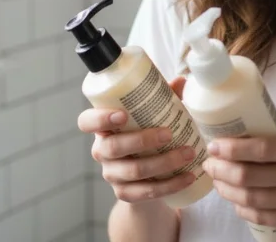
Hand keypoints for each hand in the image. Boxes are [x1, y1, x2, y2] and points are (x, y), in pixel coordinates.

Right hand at [76, 76, 197, 203]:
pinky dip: (170, 185)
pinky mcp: (125, 194)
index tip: (122, 115)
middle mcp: (102, 151)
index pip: (86, 122)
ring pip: (133, 171)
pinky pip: (147, 191)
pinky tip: (188, 176)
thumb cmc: (147, 134)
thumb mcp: (152, 116)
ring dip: (164, 163)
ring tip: (188, 153)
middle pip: (113, 147)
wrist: (147, 176)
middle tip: (169, 134)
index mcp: (103, 128)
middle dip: (142, 140)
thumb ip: (163, 98)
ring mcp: (112, 174)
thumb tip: (181, 80)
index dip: (99, 119)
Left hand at [202, 117, 275, 234]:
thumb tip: (255, 111)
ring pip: (250, 197)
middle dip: (221, 170)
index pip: (260, 148)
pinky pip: (261, 216)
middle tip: (209, 163)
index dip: (231, 148)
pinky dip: (242, 208)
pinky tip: (235, 200)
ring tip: (217, 180)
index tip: (214, 145)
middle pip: (248, 175)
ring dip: (226, 189)